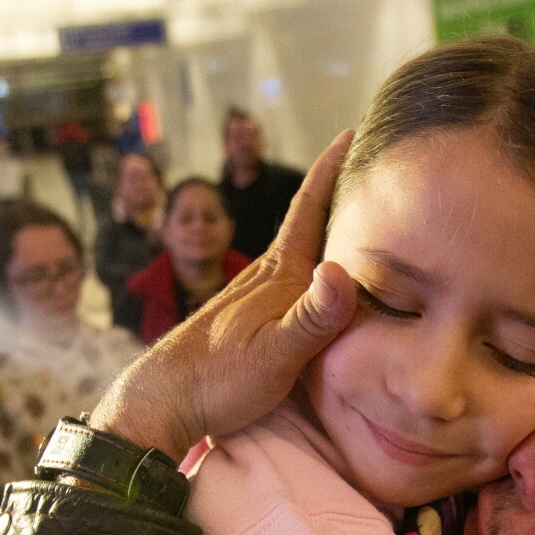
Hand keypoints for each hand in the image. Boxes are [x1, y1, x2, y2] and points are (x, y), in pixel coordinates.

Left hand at [91, 131, 357, 459]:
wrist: (162, 402)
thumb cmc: (217, 381)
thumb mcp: (274, 355)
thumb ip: (312, 318)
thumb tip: (343, 271)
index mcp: (277, 275)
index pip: (309, 208)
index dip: (332, 168)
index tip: (356, 132)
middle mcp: (267, 277)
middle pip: (310, 223)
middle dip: (340, 193)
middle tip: (373, 166)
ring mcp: (256, 298)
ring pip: (302, 252)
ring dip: (329, 230)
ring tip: (360, 217)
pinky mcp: (250, 321)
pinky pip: (295, 282)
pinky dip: (317, 267)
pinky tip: (323, 281)